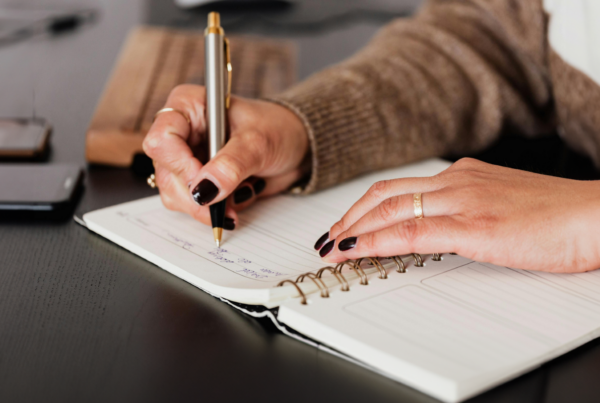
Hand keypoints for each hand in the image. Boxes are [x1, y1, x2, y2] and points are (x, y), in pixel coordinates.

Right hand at [143, 85, 308, 229]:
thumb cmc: (279, 129)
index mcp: (189, 106)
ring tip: (238, 198)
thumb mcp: (258, 142)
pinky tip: (238, 199)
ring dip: (206, 207)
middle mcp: (183, 132)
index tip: (205, 184)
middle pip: (166, 173)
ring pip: (175, 194)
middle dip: (195, 196)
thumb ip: (231, 165)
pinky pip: (193, 205)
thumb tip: (205, 190)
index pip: (162, 138)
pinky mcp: (199, 181)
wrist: (297, 146)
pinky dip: (215, 210)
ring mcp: (188, 159)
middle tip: (223, 205)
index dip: (180, 165)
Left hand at [316, 158, 599, 272]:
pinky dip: (376, 240)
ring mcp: (462, 200)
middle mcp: (456, 181)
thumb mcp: (501, 206)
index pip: (398, 188)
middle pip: (384, 194)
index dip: (364, 207)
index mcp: (463, 175)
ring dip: (353, 229)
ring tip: (332, 247)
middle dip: (349, 217)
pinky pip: (410, 231)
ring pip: (389, 209)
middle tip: (328, 237)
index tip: (347, 225)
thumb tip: (438, 230)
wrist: (596, 215)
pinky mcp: (473, 226)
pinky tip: (356, 250)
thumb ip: (467, 212)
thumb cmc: (556, 216)